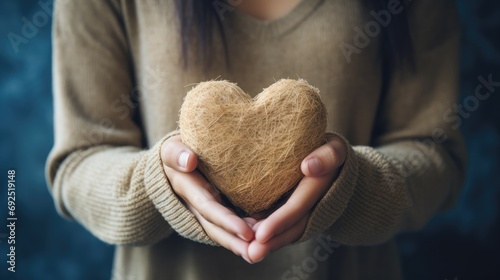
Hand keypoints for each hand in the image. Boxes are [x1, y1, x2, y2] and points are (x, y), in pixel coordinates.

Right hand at [161, 135, 254, 262]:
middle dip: (236, 241)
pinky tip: (264, 237)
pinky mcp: (218, 209)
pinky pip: (231, 224)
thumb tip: (190, 161)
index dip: (226, 221)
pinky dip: (246, 233)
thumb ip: (177, 154)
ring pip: (223, 231)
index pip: (209, 209)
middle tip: (258, 250)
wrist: (175, 159)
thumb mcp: (172, 149)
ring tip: (263, 249)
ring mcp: (207, 211)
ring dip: (241, 243)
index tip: (246, 232)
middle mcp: (197, 206)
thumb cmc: (177, 151)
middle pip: (216, 228)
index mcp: (188, 190)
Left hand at [247, 134, 346, 262]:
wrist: (332, 163)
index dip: (280, 221)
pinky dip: (266, 235)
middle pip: (292, 227)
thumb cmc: (328, 151)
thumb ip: (328, 156)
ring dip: (268, 244)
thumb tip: (309, 167)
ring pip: (286, 232)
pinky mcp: (291, 212)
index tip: (260, 234)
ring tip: (248, 252)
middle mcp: (313, 206)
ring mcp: (303, 213)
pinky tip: (247, 241)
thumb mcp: (334, 149)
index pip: (298, 207)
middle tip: (252, 253)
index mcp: (319, 188)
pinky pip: (280, 227)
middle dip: (272, 242)